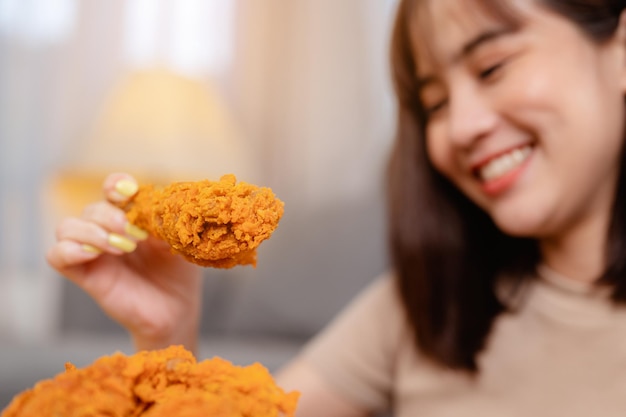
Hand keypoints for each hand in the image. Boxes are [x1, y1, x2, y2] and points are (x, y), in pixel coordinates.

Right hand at [46, 173, 201, 351]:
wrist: (177, 310)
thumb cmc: (178, 273)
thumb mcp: (177, 240)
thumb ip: (164, 220)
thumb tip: (158, 204)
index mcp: (130, 217)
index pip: (111, 189)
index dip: (115, 184)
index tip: (129, 191)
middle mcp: (107, 231)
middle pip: (91, 209)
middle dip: (110, 216)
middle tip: (135, 235)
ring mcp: (94, 253)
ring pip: (67, 227)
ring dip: (90, 231)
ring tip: (120, 247)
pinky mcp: (85, 275)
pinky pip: (56, 256)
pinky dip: (68, 249)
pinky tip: (93, 254)